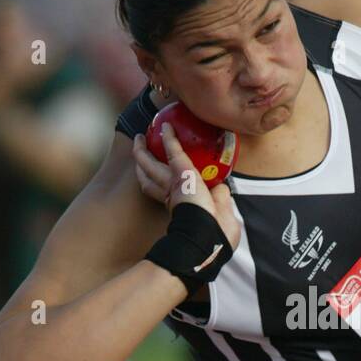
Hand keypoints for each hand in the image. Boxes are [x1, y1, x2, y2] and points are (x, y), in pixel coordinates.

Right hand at [133, 123, 240, 253]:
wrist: (208, 233)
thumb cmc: (216, 232)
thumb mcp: (221, 216)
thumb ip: (220, 199)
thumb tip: (221, 187)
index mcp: (181, 207)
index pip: (164, 195)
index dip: (160, 186)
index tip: (161, 179)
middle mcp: (172, 195)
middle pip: (150, 178)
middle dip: (143, 166)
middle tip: (139, 153)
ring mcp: (173, 183)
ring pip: (150, 165)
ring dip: (143, 151)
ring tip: (138, 139)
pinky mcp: (181, 171)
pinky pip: (173, 150)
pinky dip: (170, 138)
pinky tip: (166, 126)